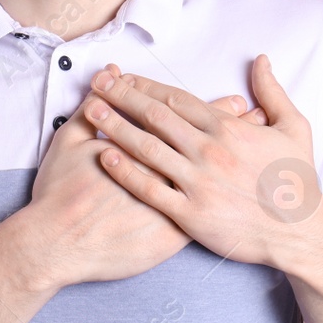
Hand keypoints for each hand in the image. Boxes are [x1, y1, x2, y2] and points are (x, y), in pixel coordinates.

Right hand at [23, 87, 261, 287]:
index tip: (239, 102)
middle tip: (264, 126)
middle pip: (211, 147)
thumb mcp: (67, 143)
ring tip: (263, 156)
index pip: (189, 121)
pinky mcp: (170, 234)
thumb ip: (90, 109)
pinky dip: (227, 202)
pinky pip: (206, 215)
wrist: (57, 244)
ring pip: (215, 180)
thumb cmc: (59, 193)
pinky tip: (242, 196)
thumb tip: (107, 77)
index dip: (216, 111)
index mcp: (146, 145)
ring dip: (239, 166)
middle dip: (239, 136)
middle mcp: (165, 173)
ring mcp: (171, 204)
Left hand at [84, 54, 318, 268]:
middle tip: (95, 83)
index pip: (175, 98)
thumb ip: (273, 91)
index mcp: (228, 128)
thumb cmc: (298, 181)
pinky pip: (150, 188)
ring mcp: (198, 181)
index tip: (120, 76)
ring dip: (115, 126)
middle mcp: (209, 150)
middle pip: (155, 116)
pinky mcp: (191, 213)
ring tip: (91, 111)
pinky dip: (125, 171)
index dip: (143, 85)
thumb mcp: (294, 128)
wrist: (301, 231)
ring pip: (147, 148)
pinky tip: (105, 156)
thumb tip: (262, 60)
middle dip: (121, 96)